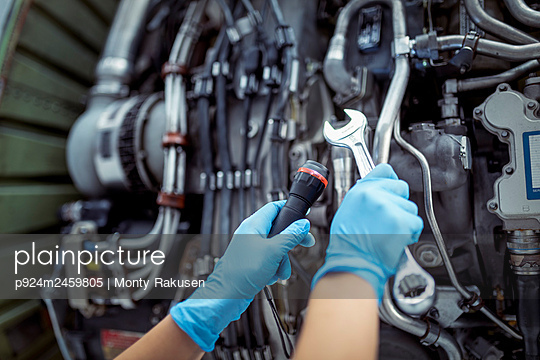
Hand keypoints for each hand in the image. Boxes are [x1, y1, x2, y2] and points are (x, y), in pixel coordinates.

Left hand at [171, 200, 313, 351]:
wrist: (227, 296)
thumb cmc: (242, 272)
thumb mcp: (273, 251)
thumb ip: (290, 236)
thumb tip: (302, 225)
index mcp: (253, 224)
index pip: (274, 207)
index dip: (290, 210)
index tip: (303, 216)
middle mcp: (251, 234)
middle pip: (278, 229)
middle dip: (290, 241)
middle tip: (305, 243)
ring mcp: (250, 248)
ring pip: (276, 247)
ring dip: (282, 260)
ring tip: (279, 270)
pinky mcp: (251, 261)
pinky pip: (269, 260)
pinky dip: (273, 268)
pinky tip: (271, 276)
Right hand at [312, 164, 423, 299]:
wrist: (353, 265)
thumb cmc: (349, 245)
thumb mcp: (348, 212)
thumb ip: (366, 197)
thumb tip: (379, 191)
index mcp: (360, 191)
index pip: (385, 170)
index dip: (390, 182)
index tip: (391, 189)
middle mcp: (375, 195)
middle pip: (402, 188)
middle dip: (399, 203)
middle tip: (388, 220)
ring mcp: (389, 208)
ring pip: (410, 207)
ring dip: (405, 220)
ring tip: (389, 233)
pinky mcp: (402, 222)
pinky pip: (416, 222)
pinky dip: (410, 233)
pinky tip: (396, 239)